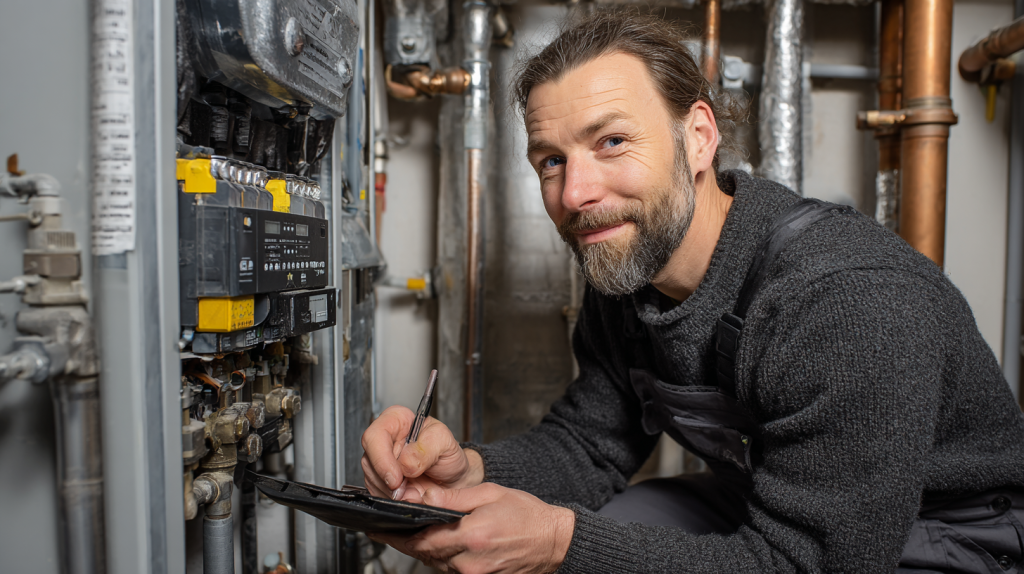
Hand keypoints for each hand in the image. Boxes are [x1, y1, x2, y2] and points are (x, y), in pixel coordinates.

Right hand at [361, 405, 483, 499]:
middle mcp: (384, 441)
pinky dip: (394, 500)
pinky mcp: (379, 482)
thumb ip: (426, 448)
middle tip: (411, 490)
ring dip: (393, 493)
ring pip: (372, 481)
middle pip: (369, 461)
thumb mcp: (444, 443)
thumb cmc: (447, 455)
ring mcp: (379, 462)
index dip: (381, 459)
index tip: (396, 478)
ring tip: (416, 491)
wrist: (452, 479)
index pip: (375, 436)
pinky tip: (409, 496)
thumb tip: (405, 461)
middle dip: (389, 481)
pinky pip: (378, 494)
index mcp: (396, 421)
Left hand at [371, 483, 575, 573]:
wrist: (554, 541)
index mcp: (471, 536)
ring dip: (425, 549)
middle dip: (408, 541)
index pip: (421, 541)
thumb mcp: (489, 494)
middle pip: (424, 555)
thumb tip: (421, 496)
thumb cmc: (527, 515)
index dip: (396, 536)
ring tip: (419, 531)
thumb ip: (452, 498)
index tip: (377, 529)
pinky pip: (451, 570)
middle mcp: (470, 562)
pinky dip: (442, 557)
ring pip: (435, 564)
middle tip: (392, 528)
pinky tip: (442, 543)